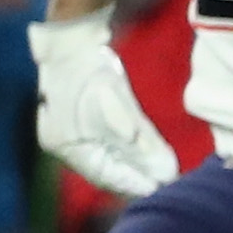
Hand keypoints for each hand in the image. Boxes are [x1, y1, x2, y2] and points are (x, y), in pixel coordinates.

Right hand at [29, 10, 178, 198]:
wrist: (73, 42)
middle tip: (166, 186)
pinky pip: (105, 144)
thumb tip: (166, 173)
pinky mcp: (80, 120)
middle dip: (136, 177)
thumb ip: (144, 144)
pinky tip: (146, 156)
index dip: (135, 185)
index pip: (106, 176)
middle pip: (107, 170)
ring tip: (161, 175)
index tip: (162, 190)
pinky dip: (126, 151)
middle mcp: (65, 145)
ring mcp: (70, 132)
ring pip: (108, 158)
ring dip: (133, 166)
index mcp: (67, 146)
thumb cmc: (91, 74)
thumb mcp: (121, 111)